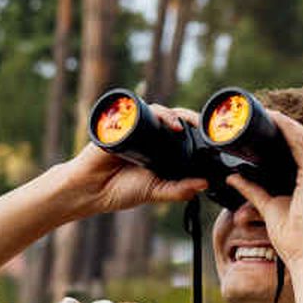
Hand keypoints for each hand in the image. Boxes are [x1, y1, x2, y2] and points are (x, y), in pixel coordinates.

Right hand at [59, 115, 214, 217]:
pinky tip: (155, 118)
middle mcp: (148, 134)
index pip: (182, 131)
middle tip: (201, 124)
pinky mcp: (118, 125)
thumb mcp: (156, 191)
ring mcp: (133, 127)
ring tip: (178, 127)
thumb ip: (179, 190)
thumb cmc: (120, 190)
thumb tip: (204, 184)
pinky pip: (132, 111)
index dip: (196, 129)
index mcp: (160, 147)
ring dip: (169, 114)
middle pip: (171, 117)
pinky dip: (143, 110)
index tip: (212, 135)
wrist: (91, 191)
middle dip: (188, 117)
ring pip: (155, 111)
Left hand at [231, 116, 302, 290]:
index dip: (290, 134)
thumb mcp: (268, 207)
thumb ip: (253, 190)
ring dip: (288, 124)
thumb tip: (234, 176)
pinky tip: (278, 122)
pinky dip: (291, 132)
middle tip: (267, 113)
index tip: (271, 124)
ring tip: (269, 113)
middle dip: (288, 125)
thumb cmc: (293, 240)